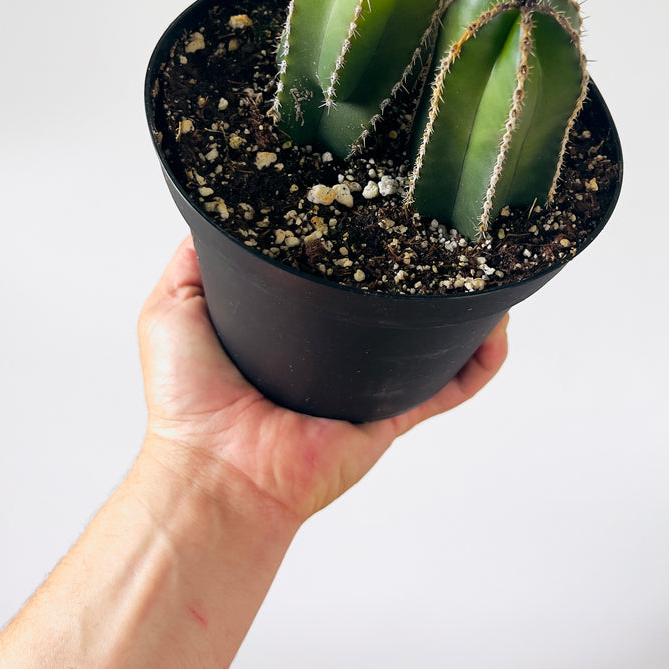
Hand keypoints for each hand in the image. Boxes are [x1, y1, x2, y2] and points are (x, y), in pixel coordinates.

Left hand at [138, 237, 508, 526]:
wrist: (217, 470)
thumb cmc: (188, 400)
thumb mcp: (173, 307)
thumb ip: (193, 258)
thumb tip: (209, 210)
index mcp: (289, 325)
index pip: (334, 271)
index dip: (357, 238)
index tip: (375, 198)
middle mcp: (332, 350)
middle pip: (387, 301)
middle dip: (416, 266)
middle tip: (438, 224)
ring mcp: (366, 382)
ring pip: (428, 338)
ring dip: (459, 306)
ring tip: (480, 264)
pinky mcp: (390, 412)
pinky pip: (449, 386)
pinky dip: (479, 360)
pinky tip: (495, 324)